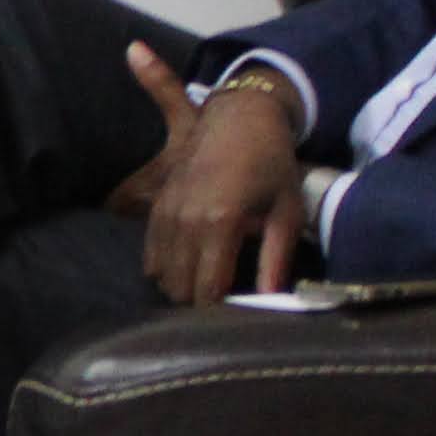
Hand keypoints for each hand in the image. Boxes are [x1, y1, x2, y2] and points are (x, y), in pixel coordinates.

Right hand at [122, 44, 305, 303]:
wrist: (239, 117)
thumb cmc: (272, 164)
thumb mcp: (285, 212)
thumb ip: (275, 260)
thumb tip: (270, 301)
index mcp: (221, 222)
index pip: (208, 289)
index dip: (218, 312)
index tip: (233, 317)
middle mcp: (186, 220)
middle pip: (180, 287)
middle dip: (198, 303)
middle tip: (223, 302)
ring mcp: (166, 213)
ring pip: (161, 275)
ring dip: (181, 287)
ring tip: (206, 286)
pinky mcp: (156, 207)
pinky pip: (150, 255)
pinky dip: (165, 269)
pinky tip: (187, 268)